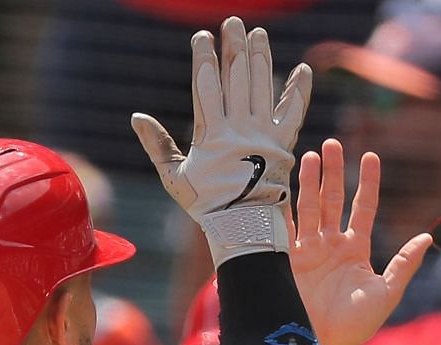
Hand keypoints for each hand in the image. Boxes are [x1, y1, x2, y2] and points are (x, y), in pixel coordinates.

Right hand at [131, 17, 310, 263]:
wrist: (243, 226)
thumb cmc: (206, 204)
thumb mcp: (175, 177)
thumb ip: (157, 145)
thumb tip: (136, 117)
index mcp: (211, 135)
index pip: (206, 87)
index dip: (204, 59)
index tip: (203, 37)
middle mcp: (238, 129)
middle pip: (236, 78)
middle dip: (234, 47)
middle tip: (234, 22)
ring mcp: (262, 134)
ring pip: (262, 86)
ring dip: (261, 57)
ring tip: (259, 33)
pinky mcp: (283, 143)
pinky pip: (293, 112)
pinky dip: (299, 91)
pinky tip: (303, 69)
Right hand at [289, 138, 431, 344]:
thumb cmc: (357, 325)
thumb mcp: (386, 292)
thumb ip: (404, 264)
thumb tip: (428, 237)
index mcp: (355, 249)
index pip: (362, 207)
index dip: (367, 182)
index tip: (370, 156)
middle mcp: (330, 245)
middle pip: (332, 199)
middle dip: (331, 172)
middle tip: (332, 144)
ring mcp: (307, 251)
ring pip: (308, 208)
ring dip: (307, 182)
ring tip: (308, 156)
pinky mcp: (286, 261)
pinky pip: (284, 229)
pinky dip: (281, 209)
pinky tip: (279, 187)